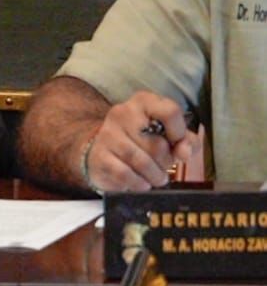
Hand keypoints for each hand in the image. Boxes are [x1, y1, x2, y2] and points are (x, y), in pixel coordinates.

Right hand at [83, 91, 197, 191]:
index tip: (176, 144)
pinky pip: (125, 174)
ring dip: (154, 176)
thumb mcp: (170, 137)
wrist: (104, 155)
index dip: (179, 133)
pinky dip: (138, 183)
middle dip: (166, 162)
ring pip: (142, 161)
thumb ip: (187, 141)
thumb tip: (184, 151)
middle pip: (157, 144)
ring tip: (156, 178)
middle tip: (163, 166)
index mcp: (144, 102)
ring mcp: (108, 133)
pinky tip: (141, 183)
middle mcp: (123, 112)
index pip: (170, 112)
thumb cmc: (143, 144)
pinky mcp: (99, 155)